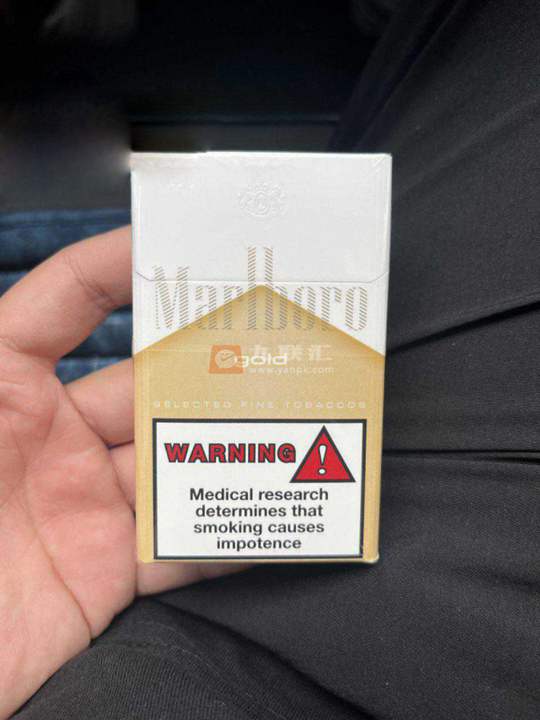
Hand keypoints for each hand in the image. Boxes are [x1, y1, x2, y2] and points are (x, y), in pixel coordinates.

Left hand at [0, 227, 245, 717]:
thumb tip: (74, 276)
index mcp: (4, 390)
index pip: (67, 305)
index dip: (118, 266)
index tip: (178, 246)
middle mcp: (54, 440)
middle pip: (146, 384)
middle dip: (203, 361)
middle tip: (265, 341)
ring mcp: (87, 506)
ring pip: (176, 464)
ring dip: (228, 448)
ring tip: (285, 424)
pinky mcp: (109, 573)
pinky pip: (183, 549)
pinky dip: (228, 536)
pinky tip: (270, 516)